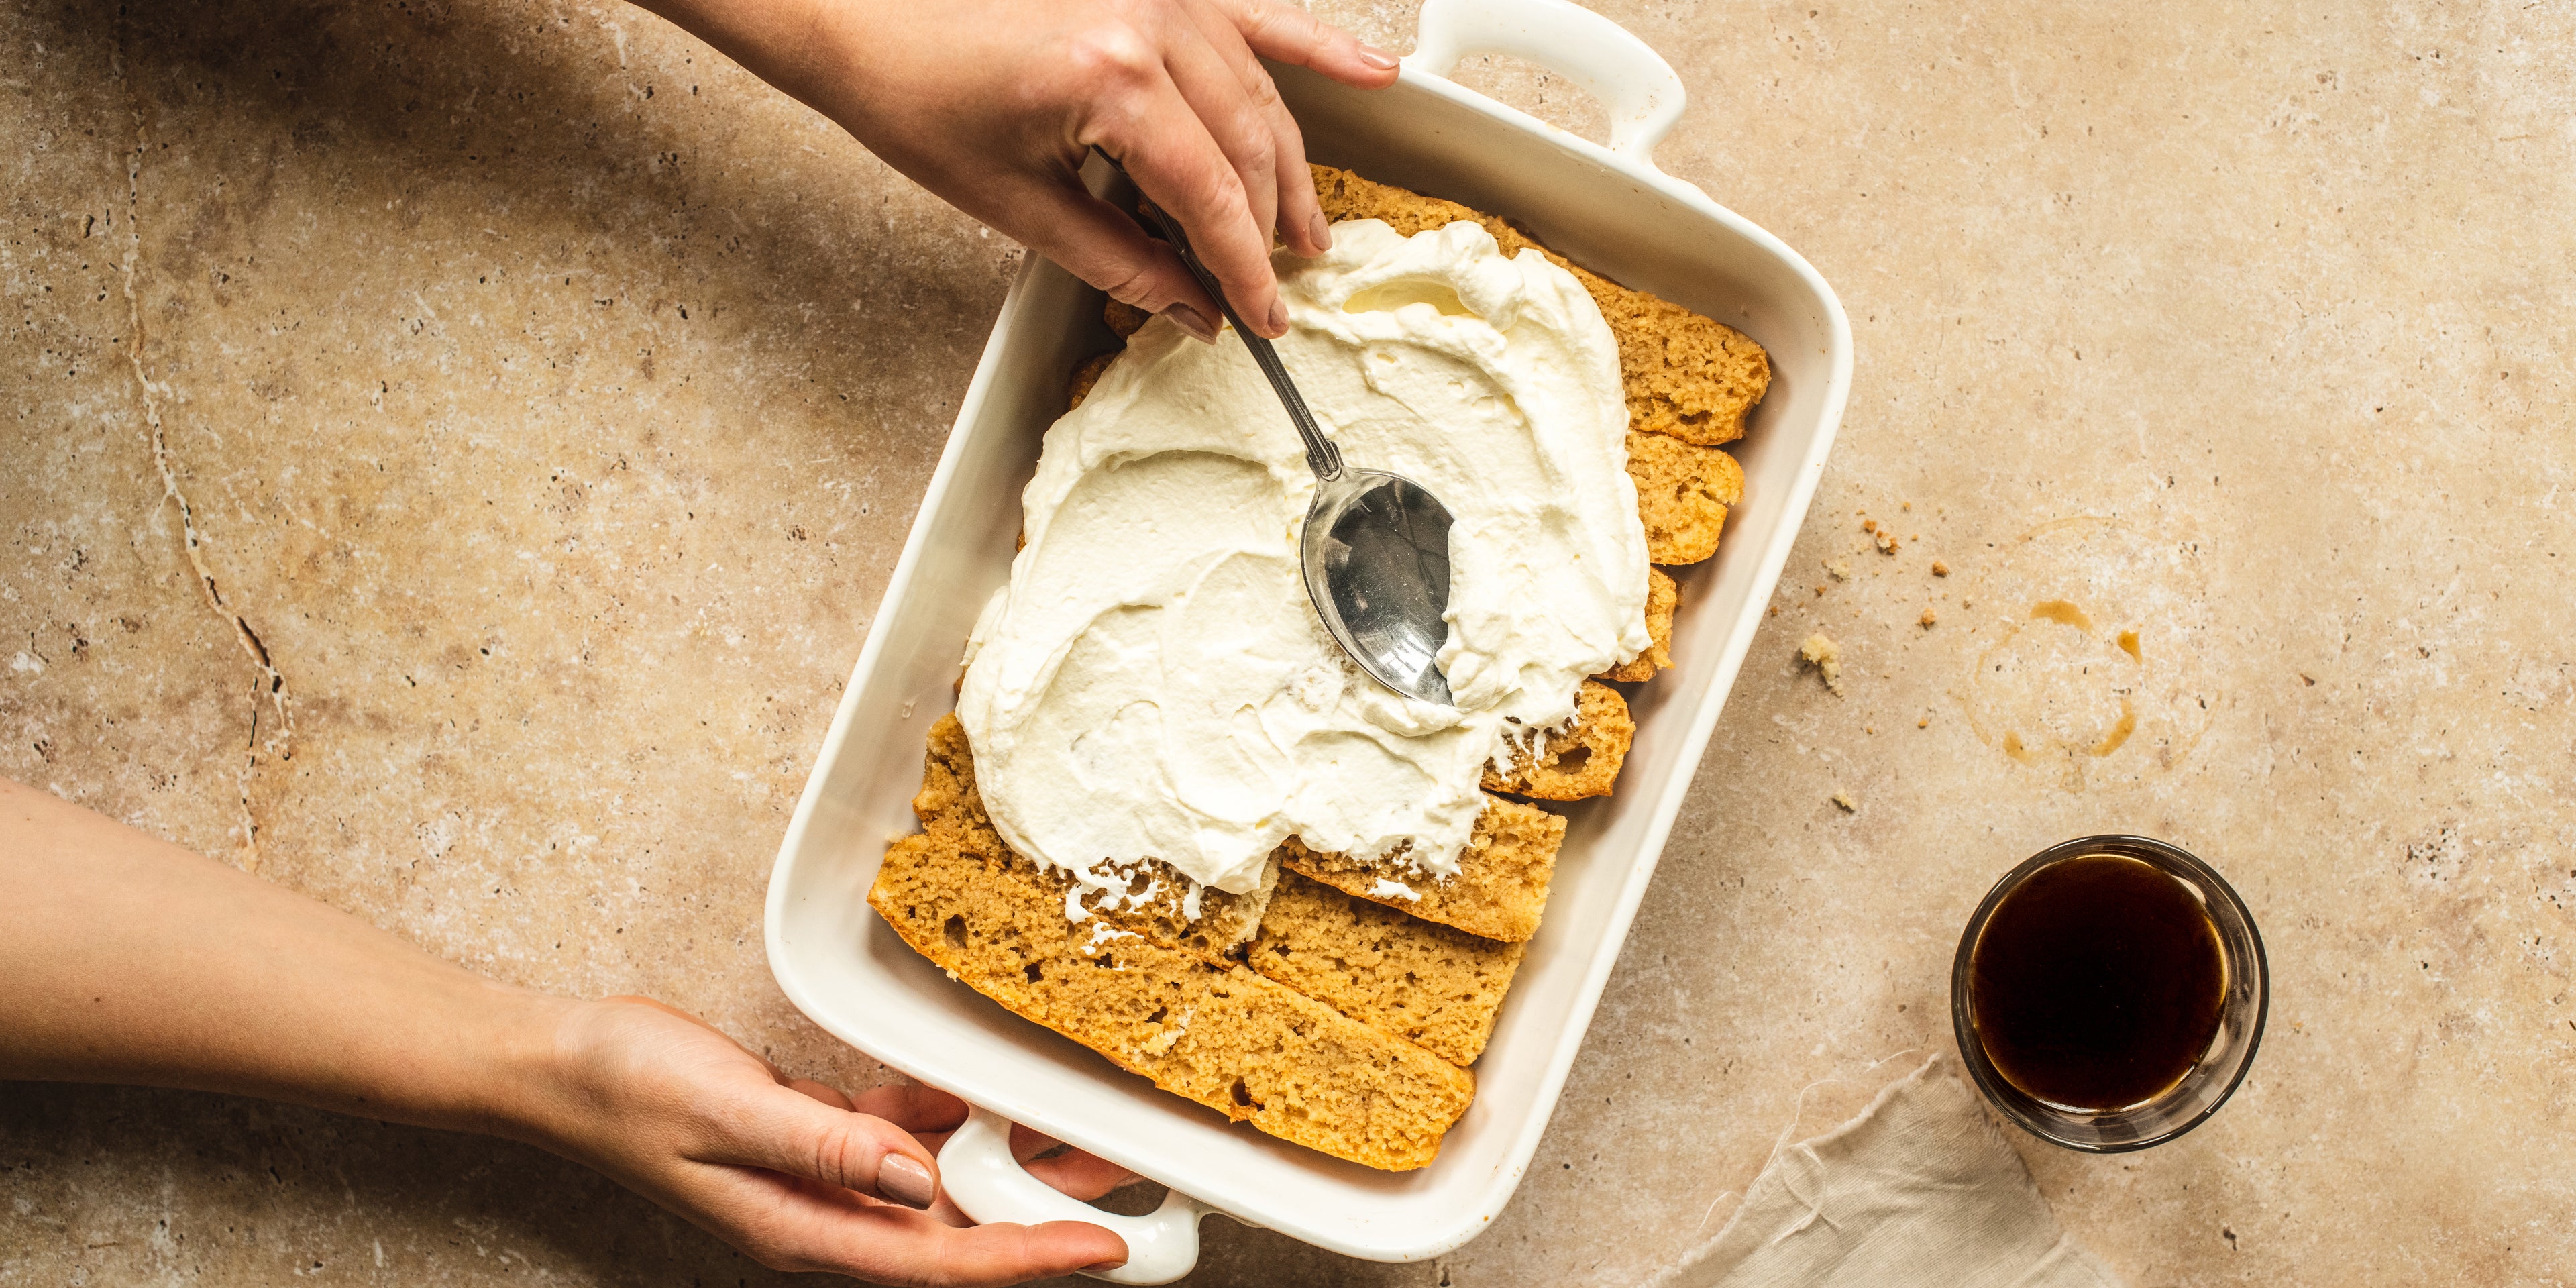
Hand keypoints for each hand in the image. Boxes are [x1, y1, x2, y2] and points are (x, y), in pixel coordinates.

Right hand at [526, 996, 1133, 1285]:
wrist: (563, 1063)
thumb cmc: (629, 1092)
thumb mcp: (730, 1114)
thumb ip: (827, 1149)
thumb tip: (920, 1183)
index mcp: (806, 1229)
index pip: (941, 1259)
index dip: (1029, 1257)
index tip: (1102, 1249)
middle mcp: (825, 1213)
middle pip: (959, 1227)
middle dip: (1045, 1209)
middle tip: (1129, 1181)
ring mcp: (821, 1176)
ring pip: (940, 1180)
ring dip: (1009, 1159)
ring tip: (1086, 1134)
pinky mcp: (814, 1134)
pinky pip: (899, 1133)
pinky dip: (948, 1115)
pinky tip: (992, 1093)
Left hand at [631, 0, 1401, 339]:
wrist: (854, 11)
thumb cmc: (913, 96)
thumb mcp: (1013, 204)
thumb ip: (1118, 261)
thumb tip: (1191, 311)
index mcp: (1113, 82)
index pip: (1213, 198)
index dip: (1245, 270)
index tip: (1263, 319)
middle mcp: (1151, 23)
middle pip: (1249, 146)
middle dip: (1271, 227)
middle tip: (1279, 285)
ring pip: (1259, 90)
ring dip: (1288, 162)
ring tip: (1304, 226)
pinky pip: (1255, 14)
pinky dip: (1315, 43)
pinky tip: (1375, 73)